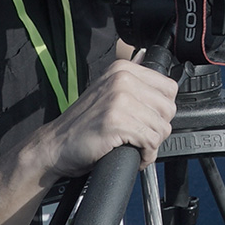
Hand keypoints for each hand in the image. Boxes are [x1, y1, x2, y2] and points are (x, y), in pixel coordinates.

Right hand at [31, 57, 178, 177]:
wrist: (55, 145)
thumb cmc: (83, 124)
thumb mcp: (108, 92)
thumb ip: (134, 84)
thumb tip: (157, 73)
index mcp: (123, 69)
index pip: (170, 87)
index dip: (162, 110)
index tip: (149, 120)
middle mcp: (123, 79)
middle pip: (168, 108)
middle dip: (158, 128)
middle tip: (141, 136)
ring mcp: (119, 99)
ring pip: (161, 127)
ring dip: (152, 144)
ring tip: (135, 146)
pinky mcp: (116, 121)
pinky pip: (150, 142)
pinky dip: (146, 155)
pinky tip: (134, 155)